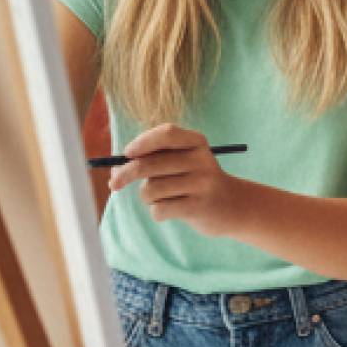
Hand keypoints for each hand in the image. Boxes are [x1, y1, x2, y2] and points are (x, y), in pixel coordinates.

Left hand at [108, 124, 247, 236]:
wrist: (232, 205)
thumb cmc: (194, 180)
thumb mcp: (182, 161)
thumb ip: (152, 159)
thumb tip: (114, 172)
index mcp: (197, 143)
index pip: (166, 134)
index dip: (142, 142)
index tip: (127, 154)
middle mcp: (202, 160)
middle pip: (149, 164)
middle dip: (125, 174)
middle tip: (114, 184)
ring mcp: (203, 184)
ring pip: (151, 190)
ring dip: (148, 197)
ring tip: (163, 197)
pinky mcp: (199, 207)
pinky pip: (159, 209)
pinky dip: (158, 212)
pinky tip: (173, 210)